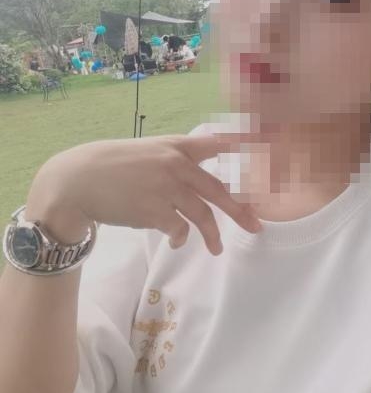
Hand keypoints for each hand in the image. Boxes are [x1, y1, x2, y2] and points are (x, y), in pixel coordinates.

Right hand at [25, 132, 263, 253]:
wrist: (78, 180)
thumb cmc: (115, 166)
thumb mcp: (150, 151)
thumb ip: (178, 161)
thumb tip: (205, 185)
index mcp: (177, 146)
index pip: (218, 143)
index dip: (246, 146)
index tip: (269, 149)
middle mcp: (175, 164)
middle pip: (218, 190)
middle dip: (241, 211)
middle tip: (257, 227)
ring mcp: (165, 187)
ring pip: (202, 215)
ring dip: (212, 235)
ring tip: (218, 249)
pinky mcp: (153, 210)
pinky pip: (178, 229)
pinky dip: (180, 238)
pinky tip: (175, 240)